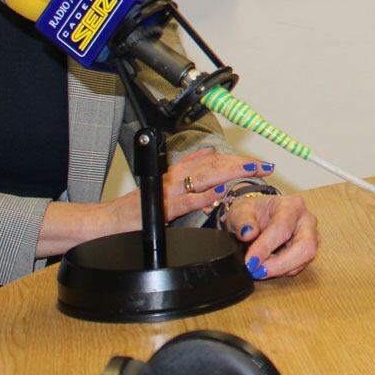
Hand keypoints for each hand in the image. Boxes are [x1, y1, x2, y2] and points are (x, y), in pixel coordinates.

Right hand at [112, 149, 265, 230]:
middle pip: (215, 165)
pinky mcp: (162, 208)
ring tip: (252, 171)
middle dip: (242, 164)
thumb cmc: (137, 208)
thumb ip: (187, 169)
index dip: (238, 160)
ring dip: (231, 173)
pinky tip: (221, 193)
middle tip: (265, 166)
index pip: (214, 161)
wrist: (109, 222)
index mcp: (178, 172)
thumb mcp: (164, 185)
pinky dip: (205, 196)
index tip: (259, 162)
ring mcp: (170, 192)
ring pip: (205, 177)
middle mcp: (176, 178)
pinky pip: (186, 200)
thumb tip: (209, 153)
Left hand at [221, 193, 319, 279]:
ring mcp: (311, 235)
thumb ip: (242, 220)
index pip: (283, 227)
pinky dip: (282, 271)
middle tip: (258, 271)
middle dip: (280, 264)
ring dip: (281, 269)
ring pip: (305, 258)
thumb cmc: (252, 212)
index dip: (266, 247)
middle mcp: (306, 219)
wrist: (258, 216)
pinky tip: (267, 267)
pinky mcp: (308, 250)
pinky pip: (300, 266)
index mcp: (292, 205)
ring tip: (259, 269)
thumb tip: (248, 233)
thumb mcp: (240, 210)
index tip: (250, 261)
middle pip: (304, 246)